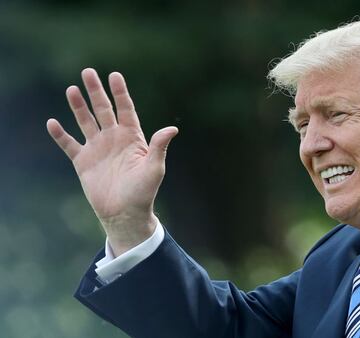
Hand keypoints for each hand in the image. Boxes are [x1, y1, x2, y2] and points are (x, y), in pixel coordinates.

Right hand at [47, 68, 177, 255]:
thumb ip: (159, 147)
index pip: (125, 109)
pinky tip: (53, 122)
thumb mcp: (154, 168)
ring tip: (72, 89)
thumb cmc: (144, 191)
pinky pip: (69, 144)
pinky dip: (60, 135)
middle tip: (88, 71)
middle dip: (96, 91)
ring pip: (86, 122)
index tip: (115, 75)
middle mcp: (114, 139)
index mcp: (132, 137)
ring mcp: (97, 149)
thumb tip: (172, 128)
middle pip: (103, 109)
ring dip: (78, 106)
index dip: (120, 92)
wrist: (125, 213)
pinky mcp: (83, 162)